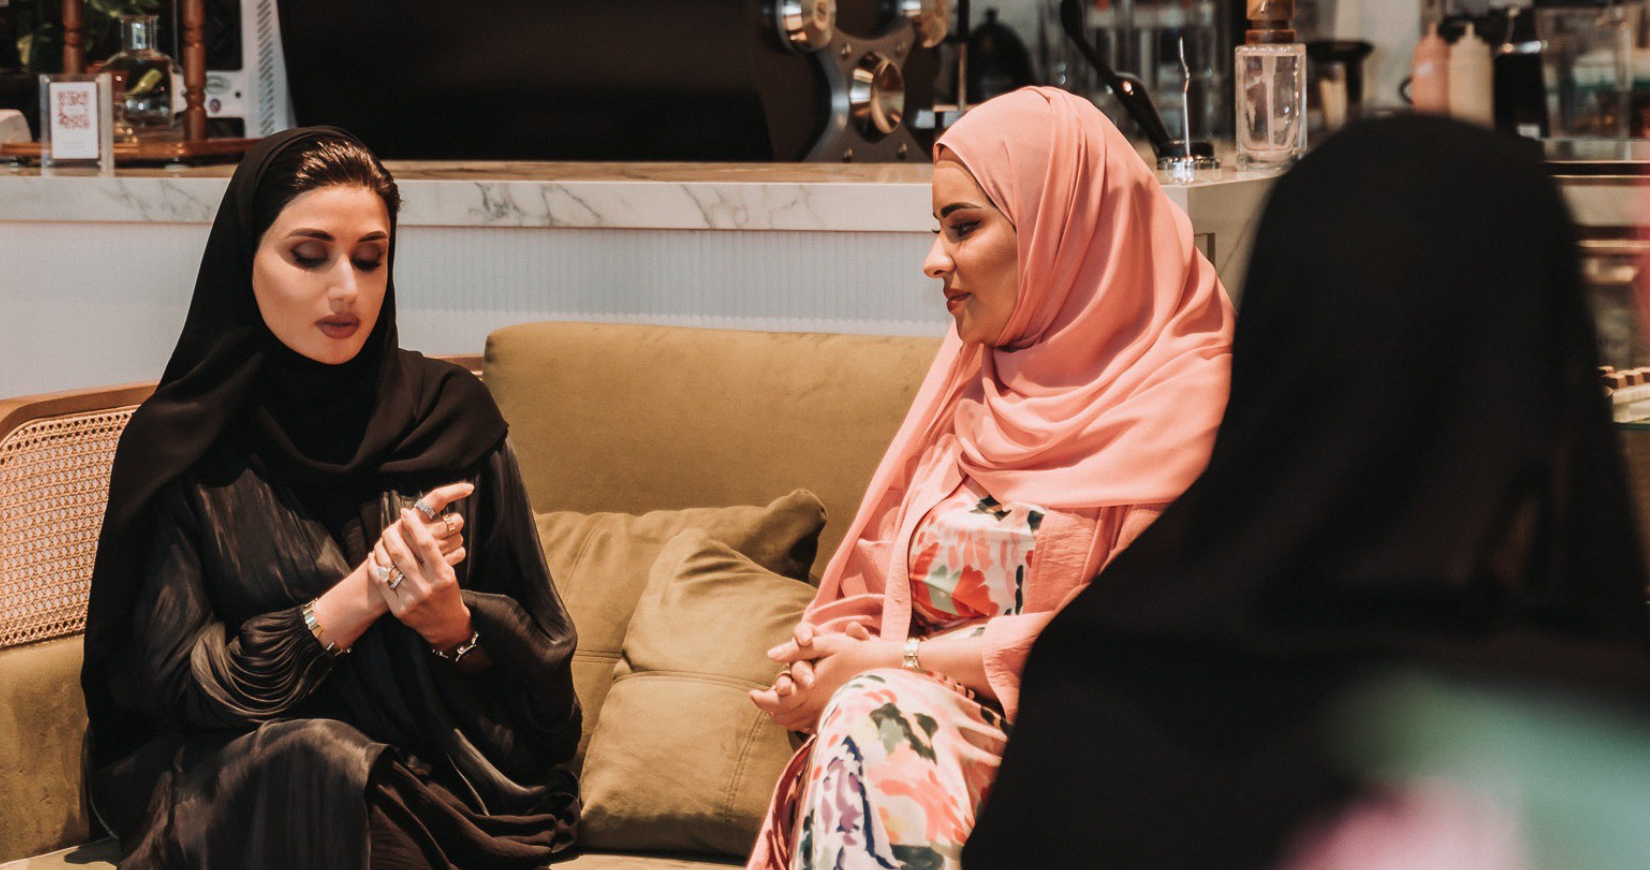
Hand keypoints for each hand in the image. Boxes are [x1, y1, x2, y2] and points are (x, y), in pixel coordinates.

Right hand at [367, 482, 471, 580]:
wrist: (382, 583)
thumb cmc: (393, 552)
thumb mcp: (397, 531)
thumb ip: (415, 520)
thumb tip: (439, 506)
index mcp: (411, 519)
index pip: (436, 499)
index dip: (453, 490)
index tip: (469, 488)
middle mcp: (423, 531)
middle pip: (456, 520)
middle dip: (454, 523)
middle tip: (446, 528)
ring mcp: (433, 550)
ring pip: (459, 538)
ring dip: (454, 541)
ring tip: (440, 546)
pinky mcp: (440, 568)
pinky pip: (460, 553)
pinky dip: (456, 554)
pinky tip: (446, 557)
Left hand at [370, 485, 474, 648]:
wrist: (445, 624)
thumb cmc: (447, 593)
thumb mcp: (449, 573)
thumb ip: (435, 555)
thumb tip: (417, 527)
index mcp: (443, 575)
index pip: (425, 544)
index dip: (414, 526)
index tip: (405, 513)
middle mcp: (426, 587)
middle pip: (402, 553)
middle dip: (392, 535)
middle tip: (389, 526)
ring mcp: (411, 599)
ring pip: (389, 566)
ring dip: (381, 548)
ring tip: (381, 539)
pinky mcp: (398, 609)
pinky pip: (381, 582)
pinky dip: (375, 566)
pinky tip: (375, 556)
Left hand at [749, 622, 895, 731]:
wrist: (887, 671)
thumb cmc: (855, 654)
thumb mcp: (826, 645)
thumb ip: (797, 650)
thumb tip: (770, 655)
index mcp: (810, 690)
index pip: (775, 703)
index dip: (761, 700)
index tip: (752, 693)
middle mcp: (816, 707)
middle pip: (782, 717)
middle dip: (769, 707)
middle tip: (762, 697)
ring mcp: (827, 716)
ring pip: (794, 724)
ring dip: (783, 714)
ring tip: (779, 701)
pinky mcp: (836, 719)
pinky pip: (809, 727)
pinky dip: (799, 720)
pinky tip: (800, 709)